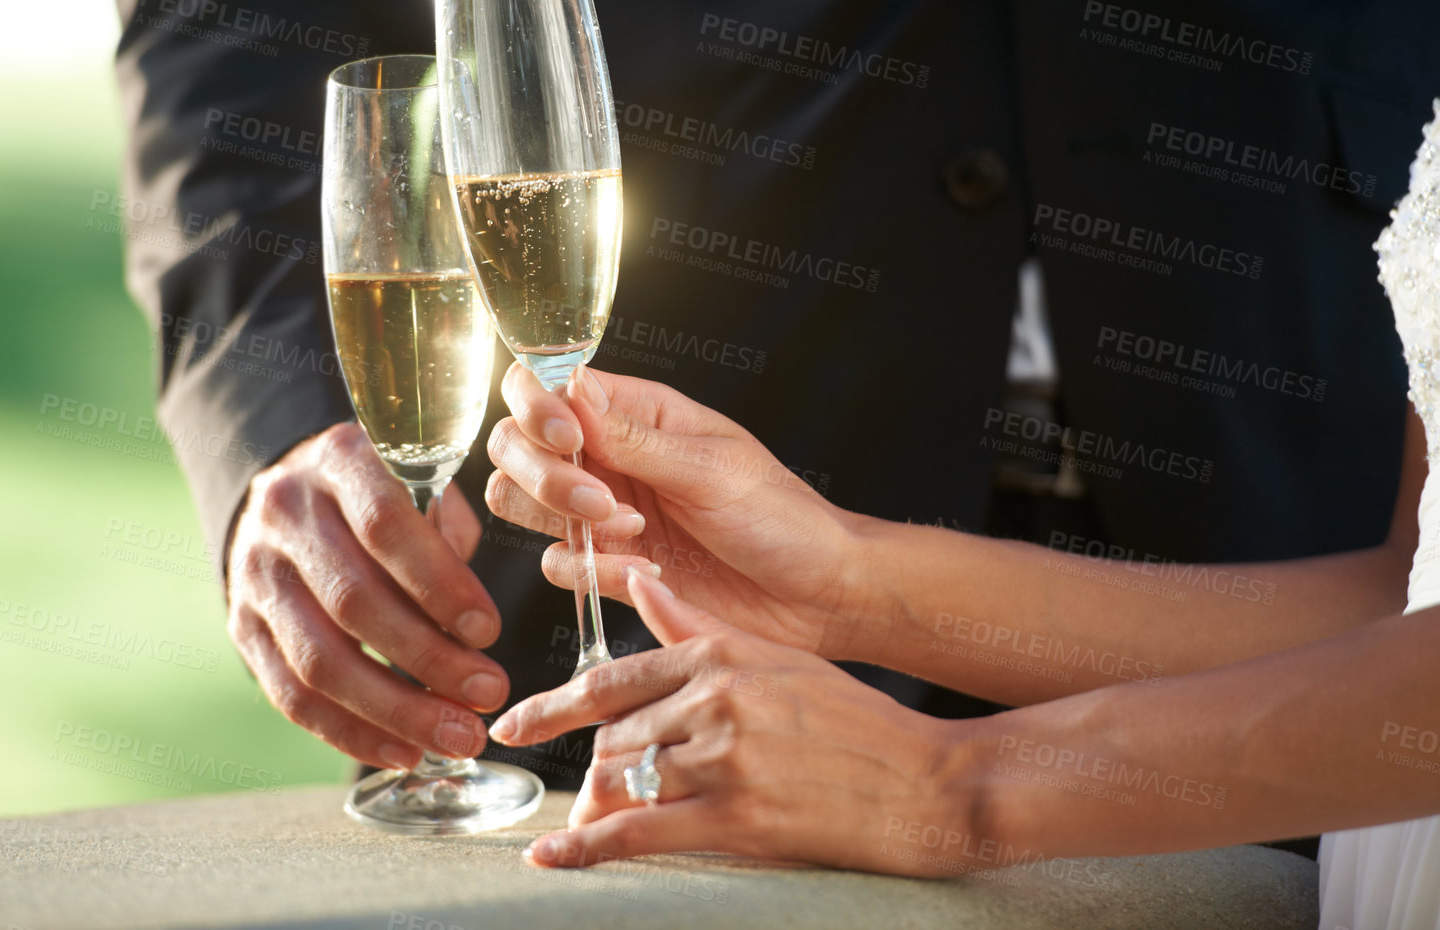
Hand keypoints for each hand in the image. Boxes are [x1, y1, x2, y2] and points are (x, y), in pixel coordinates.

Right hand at [225, 421, 507, 768]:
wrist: (288, 491)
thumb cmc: (381, 493)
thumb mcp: (420, 482)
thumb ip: (447, 537)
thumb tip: (472, 628)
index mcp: (338, 462)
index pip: (385, 526)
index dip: (440, 584)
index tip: (489, 631)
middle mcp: (285, 515)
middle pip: (353, 602)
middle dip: (429, 659)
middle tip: (489, 693)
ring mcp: (255, 576)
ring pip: (319, 661)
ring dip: (396, 710)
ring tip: (457, 736)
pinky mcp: (241, 628)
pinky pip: (291, 696)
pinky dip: (351, 731)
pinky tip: (405, 750)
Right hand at [484, 363, 874, 659]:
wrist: (814, 594)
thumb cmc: (782, 515)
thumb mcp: (712, 467)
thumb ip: (634, 438)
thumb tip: (569, 390)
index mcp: (634, 412)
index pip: (545, 388)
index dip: (534, 407)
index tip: (566, 438)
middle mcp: (607, 457)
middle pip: (514, 446)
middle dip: (542, 474)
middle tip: (599, 503)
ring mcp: (601, 513)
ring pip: (519, 503)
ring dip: (559, 520)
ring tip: (629, 532)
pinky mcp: (609, 566)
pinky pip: (558, 564)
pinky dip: (590, 571)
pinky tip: (646, 572)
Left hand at [488, 568, 967, 876]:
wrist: (924, 780)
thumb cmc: (855, 719)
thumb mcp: (775, 655)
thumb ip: (697, 626)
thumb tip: (640, 583)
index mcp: (720, 655)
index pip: (613, 680)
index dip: (554, 707)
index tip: (516, 722)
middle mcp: (714, 698)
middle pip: (612, 737)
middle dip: (596, 769)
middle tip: (591, 790)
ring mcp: (723, 758)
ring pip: (622, 780)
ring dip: (598, 806)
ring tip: (592, 820)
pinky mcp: (735, 817)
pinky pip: (638, 833)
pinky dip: (584, 848)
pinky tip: (552, 855)